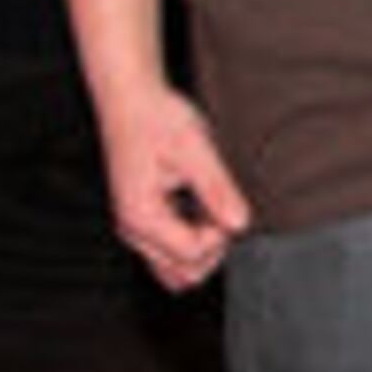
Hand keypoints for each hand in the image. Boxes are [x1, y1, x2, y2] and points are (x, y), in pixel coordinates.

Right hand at [96, 86, 249, 290]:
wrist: (131, 100)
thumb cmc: (158, 120)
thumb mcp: (195, 149)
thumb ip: (217, 189)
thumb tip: (240, 224)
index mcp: (142, 216)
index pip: (192, 256)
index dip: (220, 236)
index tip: (225, 204)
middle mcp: (133, 230)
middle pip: (184, 271)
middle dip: (213, 246)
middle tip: (220, 207)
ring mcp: (135, 227)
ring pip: (176, 266)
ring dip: (202, 245)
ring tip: (209, 205)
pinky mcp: (142, 219)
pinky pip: (169, 251)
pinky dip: (191, 237)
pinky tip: (199, 206)